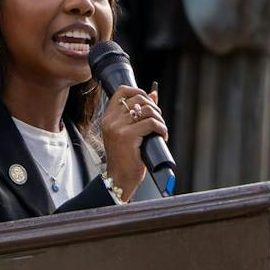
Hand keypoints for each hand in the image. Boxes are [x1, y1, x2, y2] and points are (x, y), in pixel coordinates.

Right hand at [100, 85, 165, 200]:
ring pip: (147, 110)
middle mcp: (110, 120)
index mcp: (108, 118)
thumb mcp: (128, 133)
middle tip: (158, 121)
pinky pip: (151, 123)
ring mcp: (117, 128)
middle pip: (138, 98)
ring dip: (159, 119)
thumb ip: (138, 114)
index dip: (139, 91)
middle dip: (154, 107)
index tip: (149, 101)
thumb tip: (154, 94)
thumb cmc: (125, 158)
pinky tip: (162, 136)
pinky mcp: (127, 136)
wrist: (119, 179)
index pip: (121, 91)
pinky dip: (161, 128)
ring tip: (161, 130)